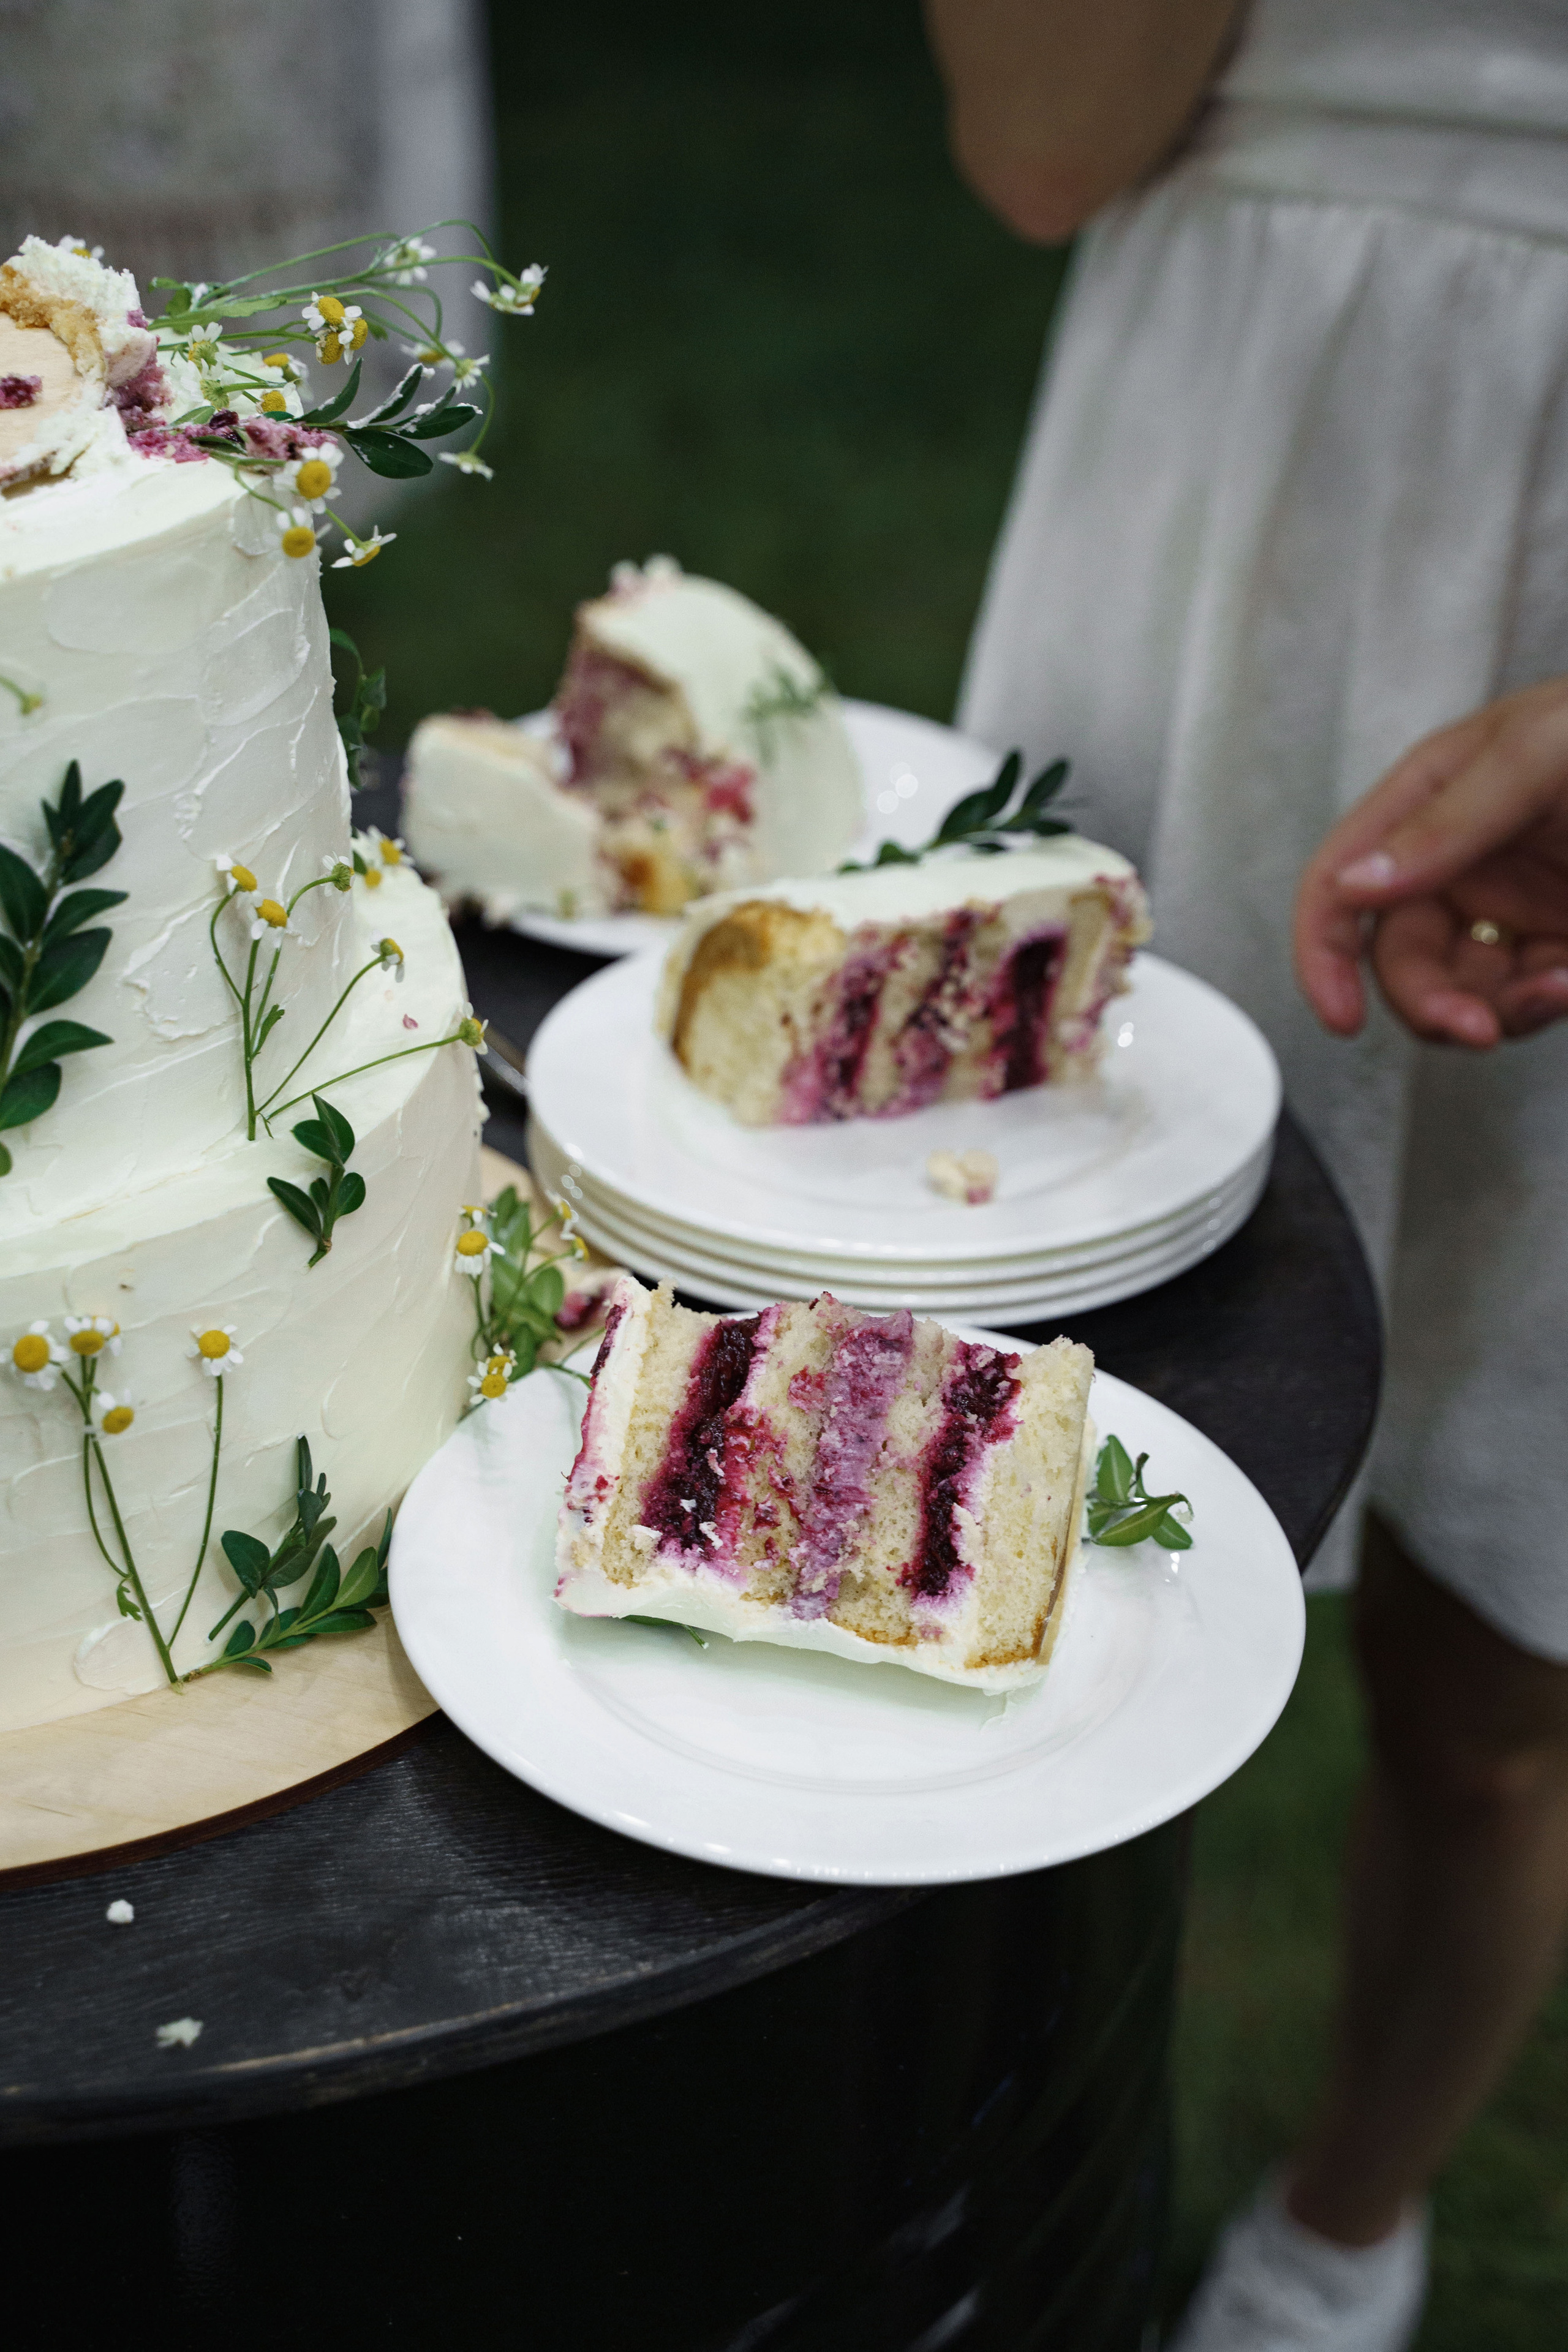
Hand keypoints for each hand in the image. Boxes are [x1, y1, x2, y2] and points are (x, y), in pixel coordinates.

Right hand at [1294, 677, 1567, 1046]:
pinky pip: (1524, 996)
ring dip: (1495, 1010)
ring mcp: (1514, 901)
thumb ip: (1445, 821)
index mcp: (1434, 796)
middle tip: (1470, 1026)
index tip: (1339, 1014)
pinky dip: (1540, 1003)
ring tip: (1552, 990)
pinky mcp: (1562, 939)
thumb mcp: (1537, 758)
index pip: (1341, 879)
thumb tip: (1358, 881)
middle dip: (1428, 1002)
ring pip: (1461, 991)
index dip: (1323, 950)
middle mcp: (1463, 855)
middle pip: (1400, 956)